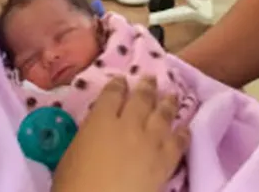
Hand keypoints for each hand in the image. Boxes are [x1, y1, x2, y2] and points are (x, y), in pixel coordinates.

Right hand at [52, 76, 189, 191]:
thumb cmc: (75, 184)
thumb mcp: (72, 154)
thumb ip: (88, 135)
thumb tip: (96, 130)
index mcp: (101, 121)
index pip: (112, 94)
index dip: (118, 84)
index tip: (122, 80)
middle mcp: (129, 125)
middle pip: (141, 99)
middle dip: (146, 86)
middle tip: (151, 78)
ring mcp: (150, 141)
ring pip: (163, 115)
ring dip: (168, 103)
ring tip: (172, 95)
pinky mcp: (165, 161)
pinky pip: (178, 142)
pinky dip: (183, 133)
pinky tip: (186, 128)